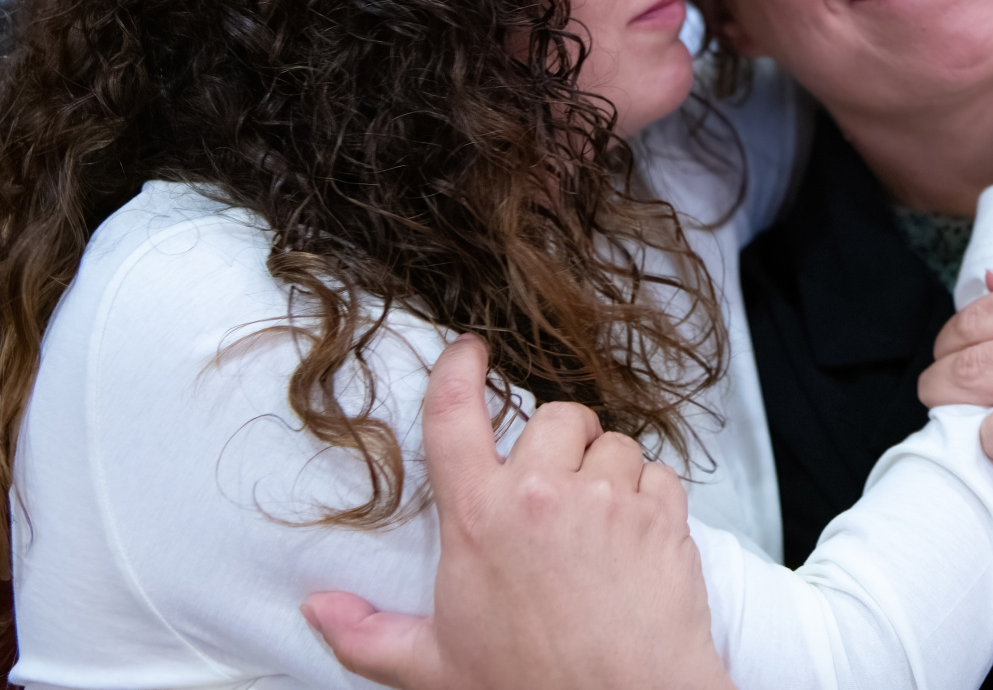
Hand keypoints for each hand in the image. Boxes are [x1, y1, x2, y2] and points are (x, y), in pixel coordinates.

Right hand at [302, 335, 731, 689]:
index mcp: (478, 518)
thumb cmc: (532, 686)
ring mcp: (607, 498)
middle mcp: (542, 494)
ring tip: (598, 527)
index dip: (459, 370)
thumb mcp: (436, 665)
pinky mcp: (661, 511)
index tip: (470, 350)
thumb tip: (318, 608)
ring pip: (614, 442)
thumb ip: (370, 632)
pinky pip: (659, 473)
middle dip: (560, 440)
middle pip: (555, 416)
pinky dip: (651, 497)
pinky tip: (636, 540)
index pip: (455, 418)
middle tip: (558, 486)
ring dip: (608, 471)